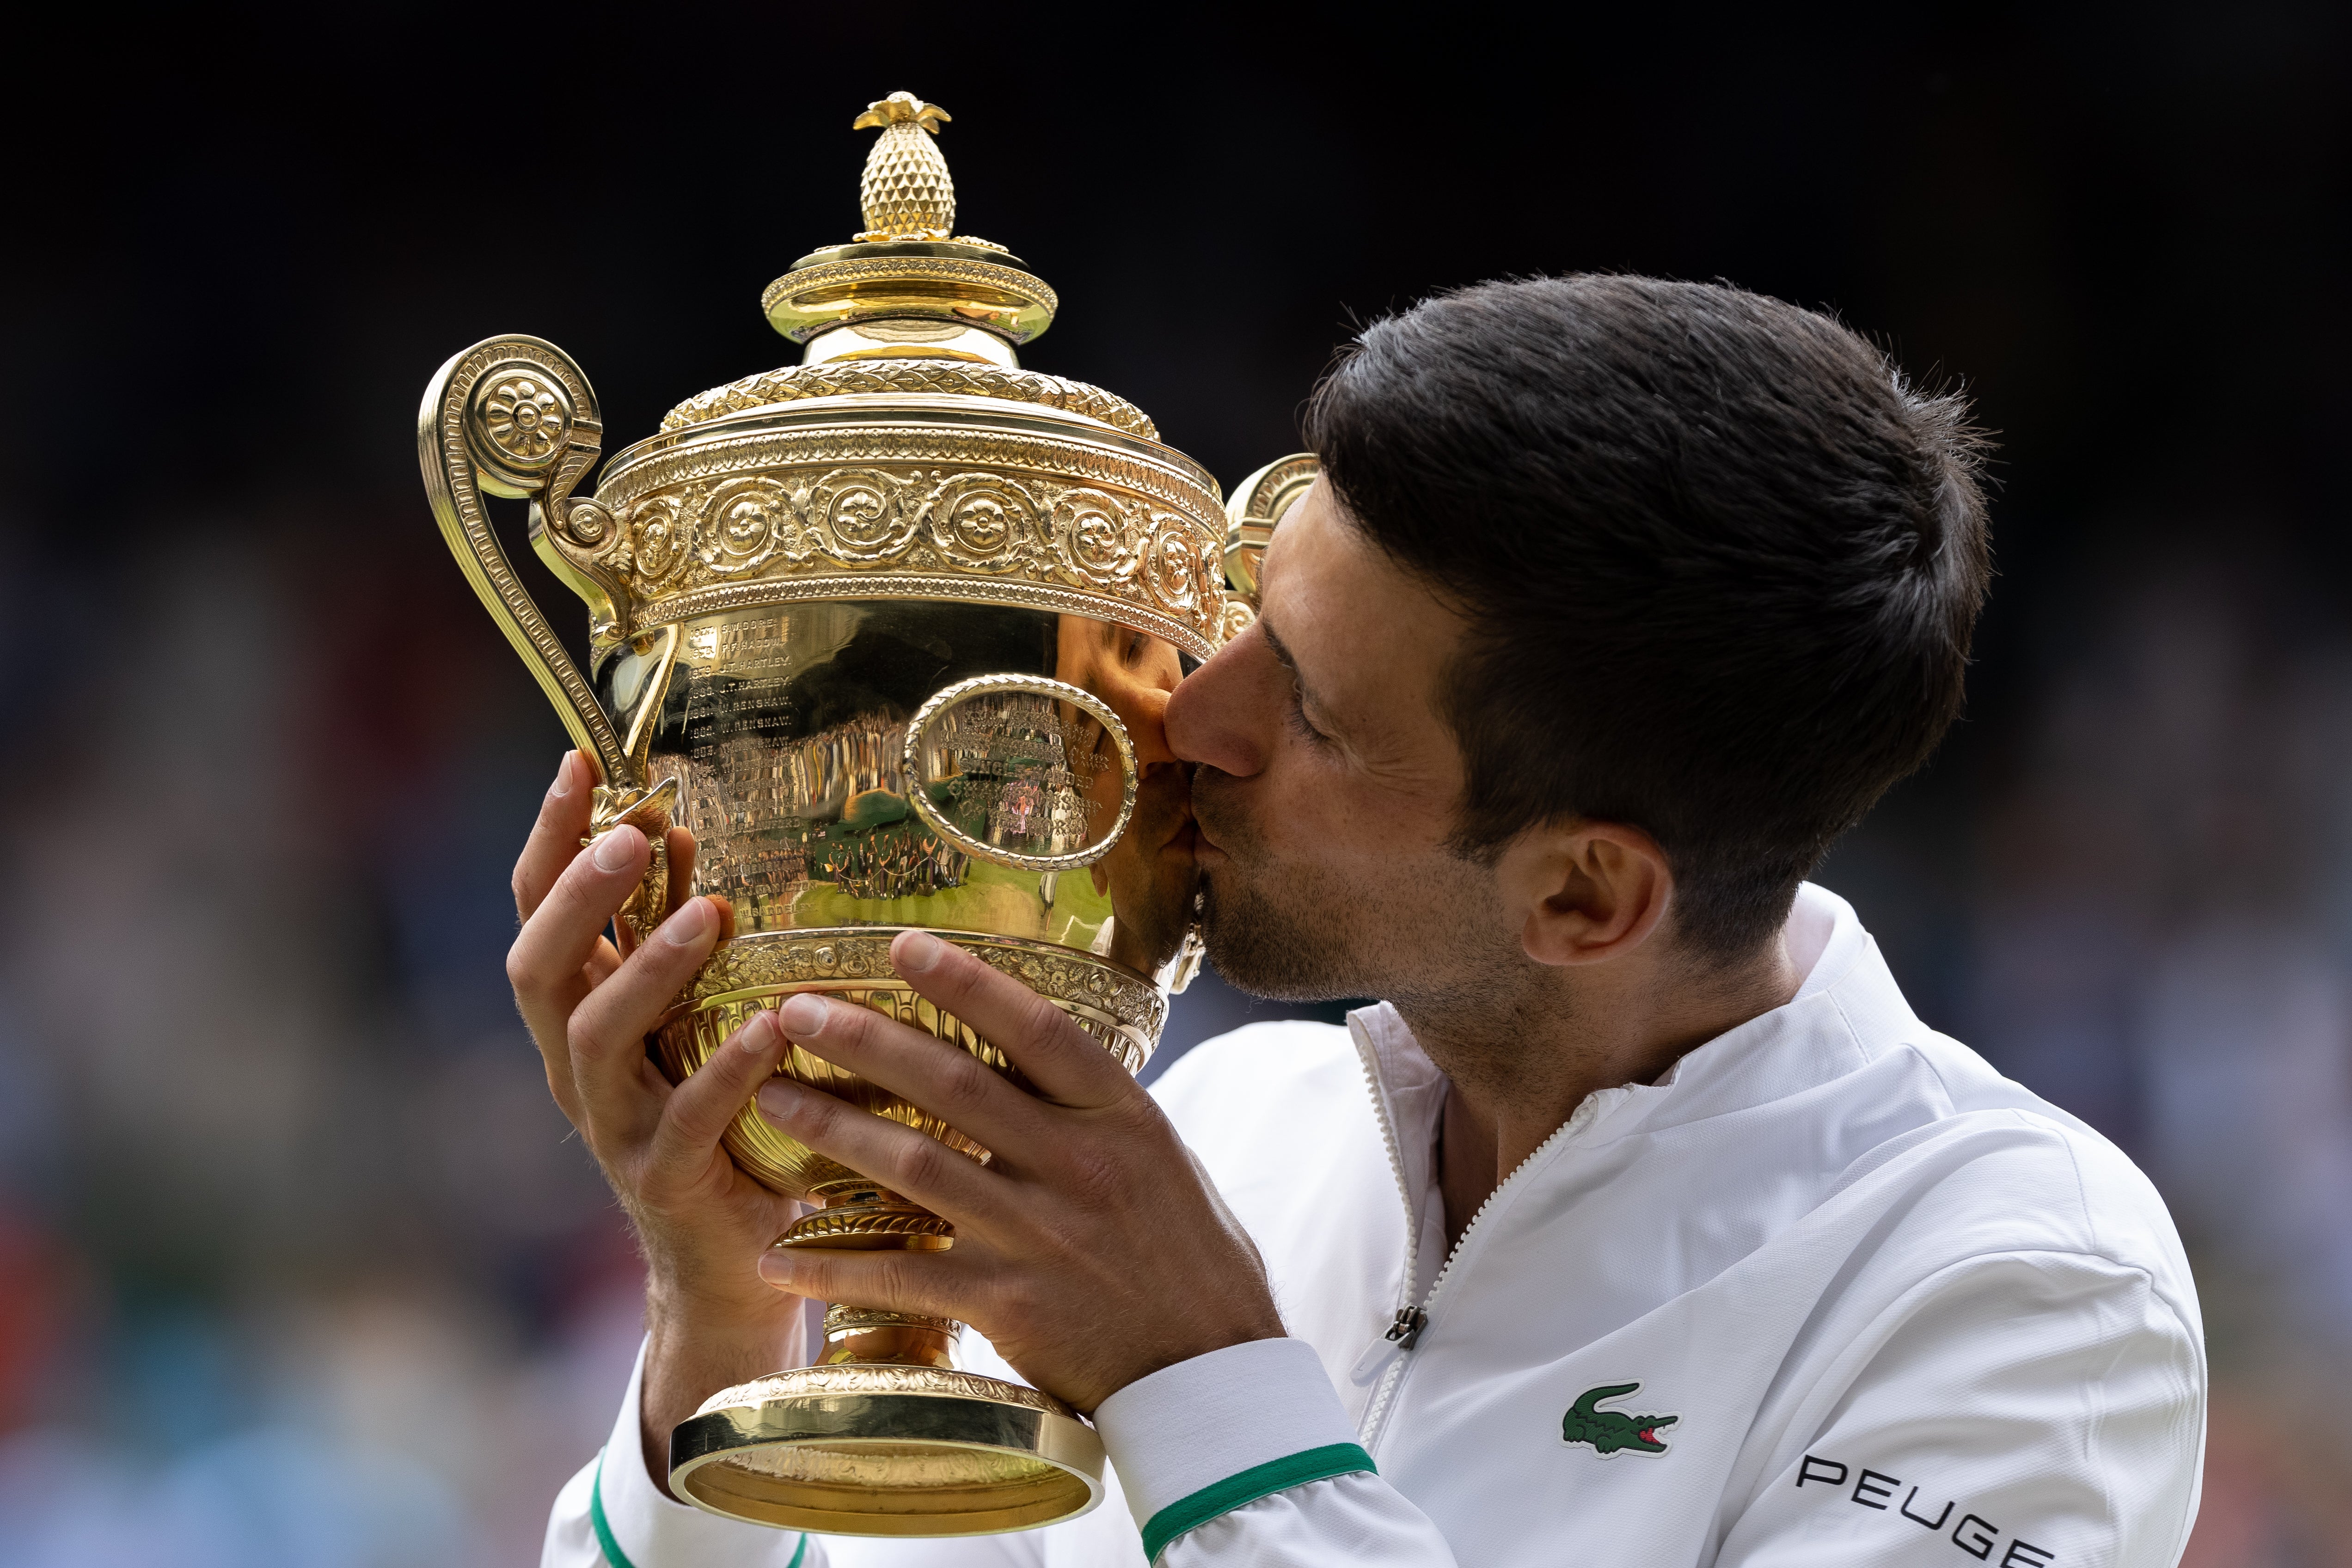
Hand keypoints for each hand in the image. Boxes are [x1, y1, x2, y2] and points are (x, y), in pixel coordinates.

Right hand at [508, 751, 802, 1492]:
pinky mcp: (665, 1181)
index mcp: (574, 1016)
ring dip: (650, 971)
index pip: (536, 913)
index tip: (578, 763)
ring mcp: (611, 1128)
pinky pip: (687, 1122)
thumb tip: (681, 828)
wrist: (730, 1262)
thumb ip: (674, 932)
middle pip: (539, 969)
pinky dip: (728, 1073)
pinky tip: (774, 1029)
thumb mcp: (688, 1018)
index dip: (549, 839)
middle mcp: (573, 1069)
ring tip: (710, 914)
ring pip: (597, 1040)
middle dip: (578, 896)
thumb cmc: (717, 1117)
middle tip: (634, 832)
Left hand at [750, 929, 1284, 1412]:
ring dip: (834, 1130)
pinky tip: (779, 1254)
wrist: (1209, 1373)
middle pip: (955, 1086)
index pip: (1037, 1030)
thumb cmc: (1186, 1255)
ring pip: (915, 1167)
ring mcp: (1038, 1235)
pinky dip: (835, 1264)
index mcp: (1121, 1118)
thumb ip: (1093, 1107)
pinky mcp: (1006, 1304)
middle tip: (796, 1011)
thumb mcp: (1158, 1157)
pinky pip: (903, 1275)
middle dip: (867, 1041)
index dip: (968, 982)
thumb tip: (1027, 1045)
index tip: (902, 946)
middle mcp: (1077, 1165)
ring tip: (771, 1099)